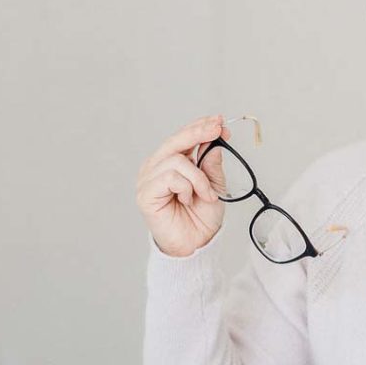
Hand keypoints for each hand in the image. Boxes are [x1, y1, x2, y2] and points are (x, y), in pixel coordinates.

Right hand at [136, 114, 232, 257]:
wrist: (196, 244)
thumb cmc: (201, 217)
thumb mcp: (214, 185)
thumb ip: (211, 163)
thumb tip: (215, 141)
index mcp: (171, 163)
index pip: (183, 137)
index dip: (200, 127)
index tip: (219, 121)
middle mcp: (156, 167)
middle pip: (176, 141)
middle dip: (199, 132)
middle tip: (218, 129)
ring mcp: (148, 179)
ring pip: (177, 160)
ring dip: (199, 178)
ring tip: (206, 194)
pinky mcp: (146, 193)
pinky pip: (170, 177)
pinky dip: (187, 187)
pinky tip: (188, 200)